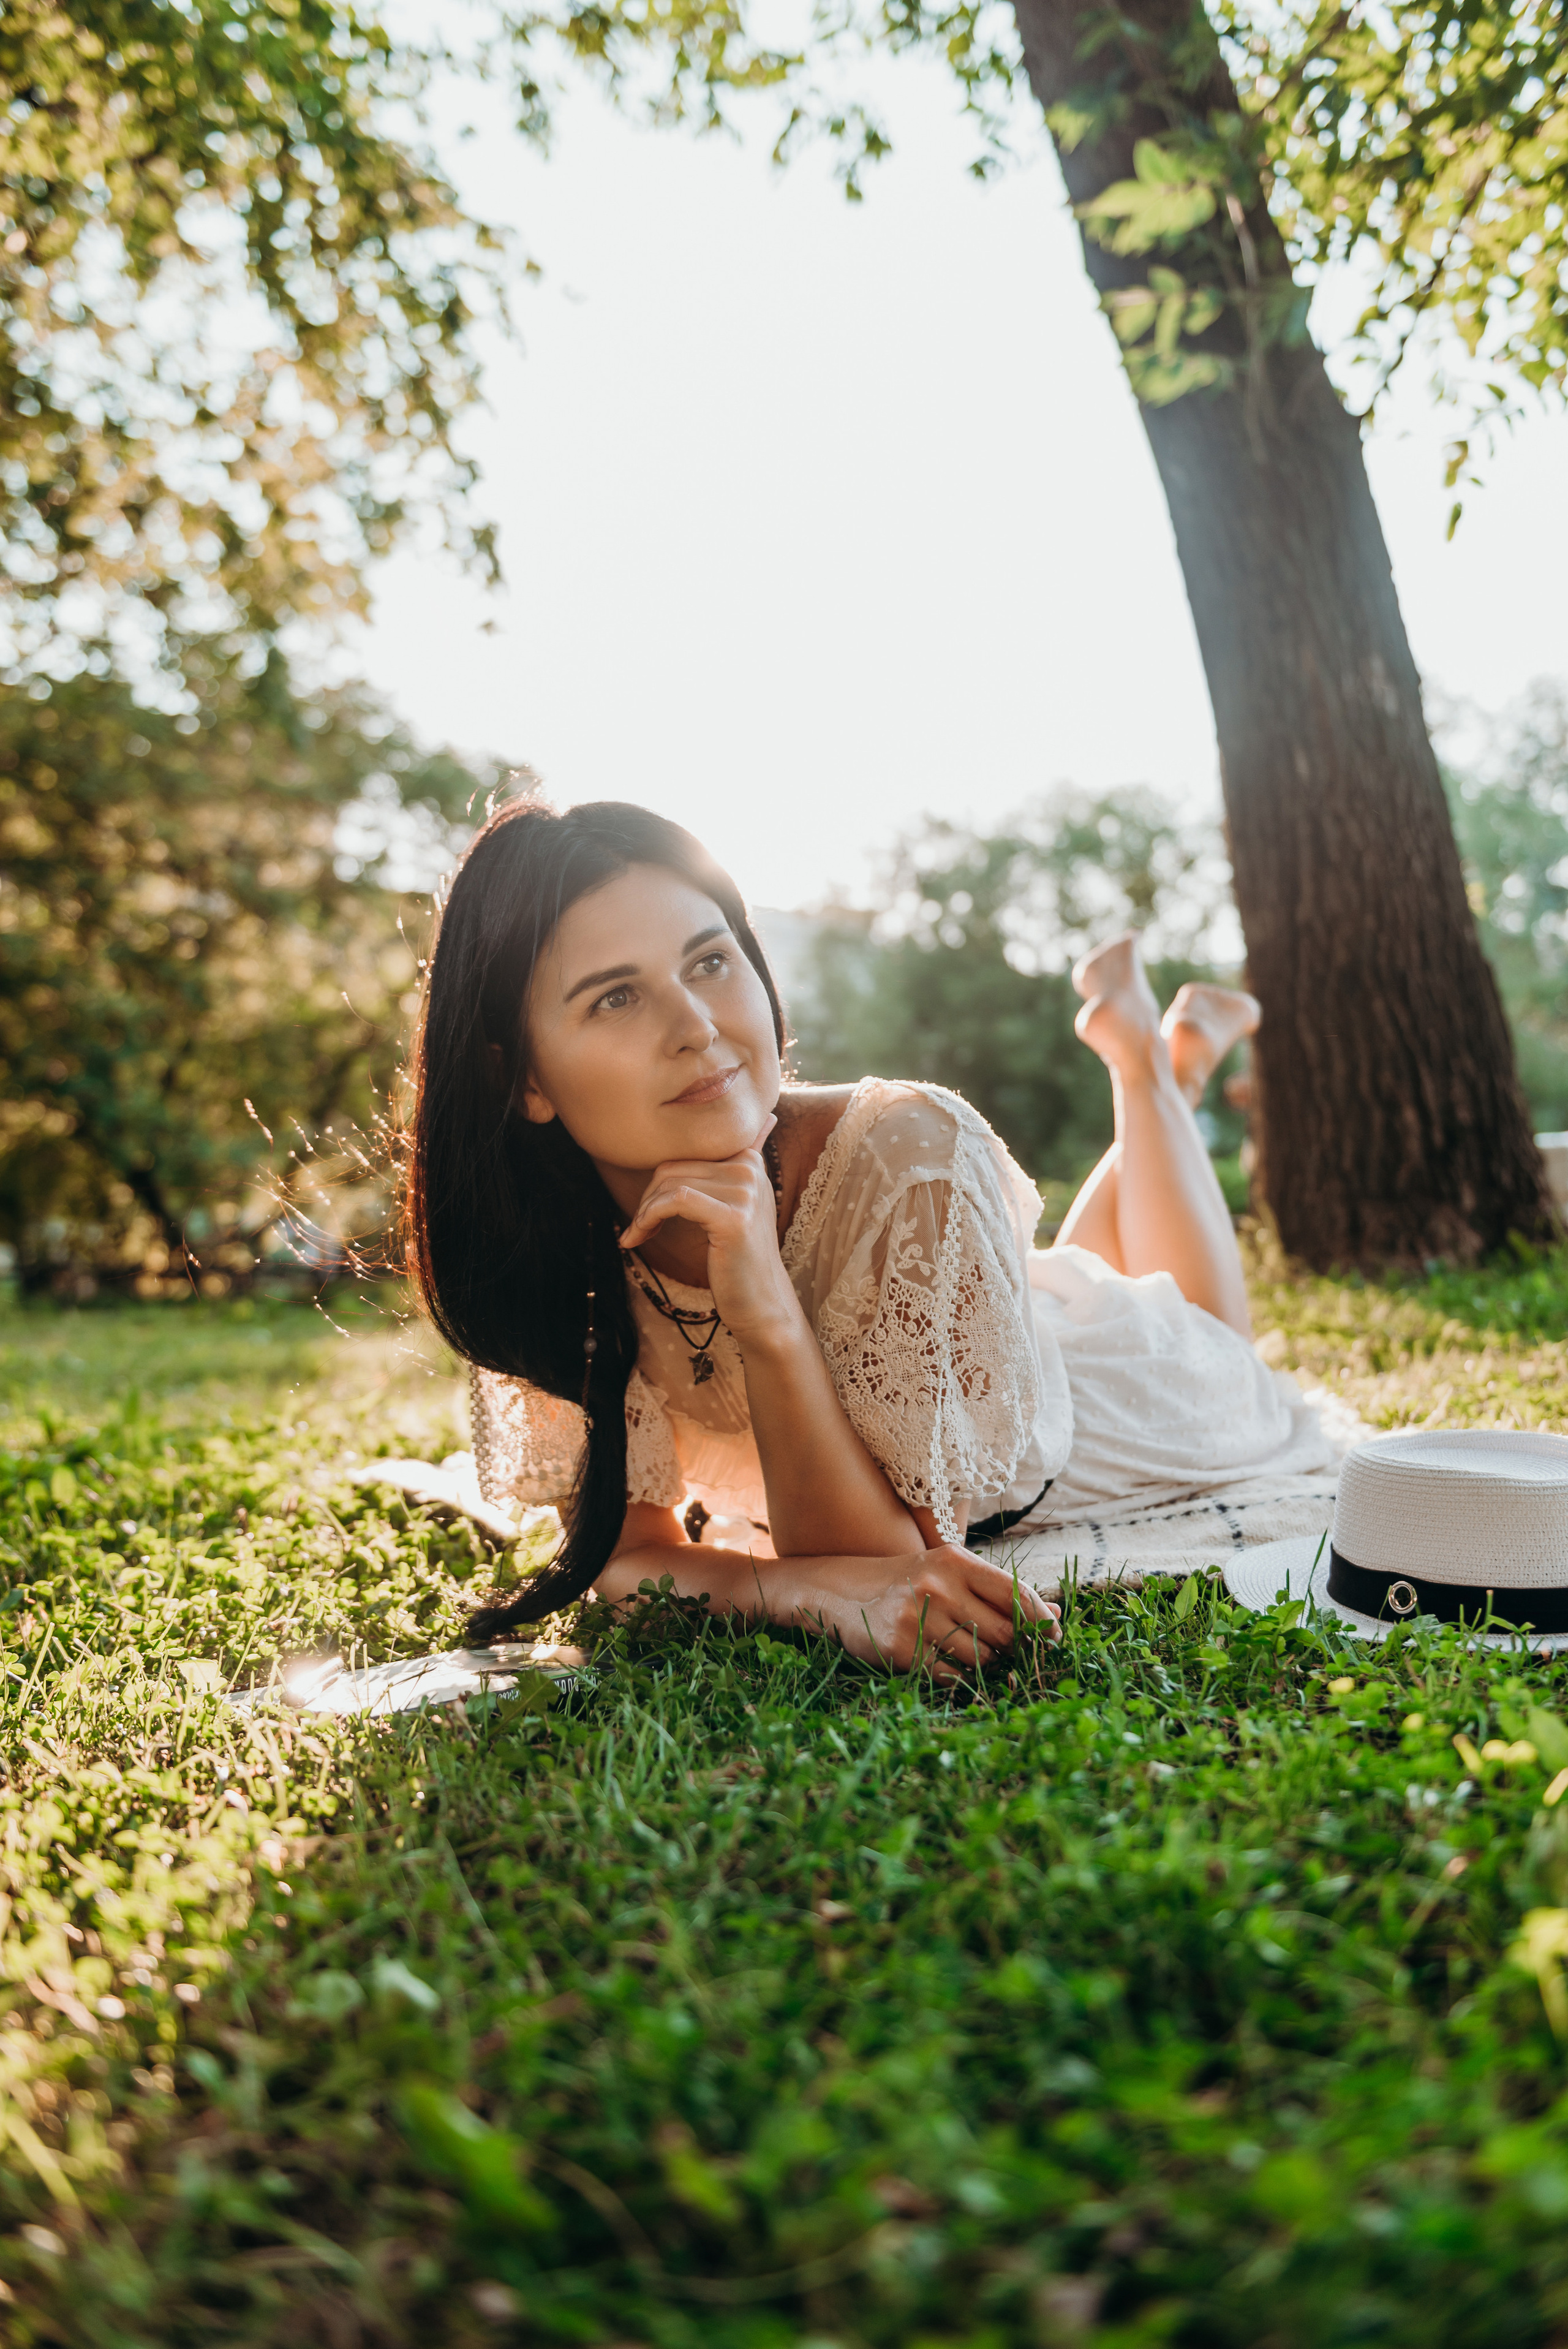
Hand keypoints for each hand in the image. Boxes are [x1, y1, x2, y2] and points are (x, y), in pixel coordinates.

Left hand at [620, 1118, 799, 1348]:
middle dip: (647, 1197)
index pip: (685, 1152)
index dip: (660, 1180)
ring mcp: (745, 1192)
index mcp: (749, 1160)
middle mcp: (751, 1169)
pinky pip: (675, 1201)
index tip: (648, 1209)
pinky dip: (649, 1217)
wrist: (760, 1301)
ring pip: (670, 1183)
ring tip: (638, 1234)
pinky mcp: (733, 1218)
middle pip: (673, 1166)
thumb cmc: (738, 1258)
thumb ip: (728, 1169)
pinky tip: (639, 1237)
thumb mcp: (736, 1205)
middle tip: (639, 1226)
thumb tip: (752, 1124)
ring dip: (644, 1212)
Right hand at [768, 1547, 1060, 1679]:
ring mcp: (917, 1617)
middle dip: (1014, 1649)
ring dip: (983, 1665)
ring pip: (981, 1660)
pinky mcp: (900, 1649)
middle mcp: (938, 1585)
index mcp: (956, 1560)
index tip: (1055, 1638)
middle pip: (1005, 1633)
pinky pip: (951, 1678)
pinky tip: (944, 1664)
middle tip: (1009, 1653)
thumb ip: (1000, 1593)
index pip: (1017, 1594)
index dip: (1043, 1621)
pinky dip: (958, 1679)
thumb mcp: (951, 1574)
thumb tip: (1055, 1613)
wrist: (838, 1590)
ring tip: (965, 1652)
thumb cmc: (907, 1582)